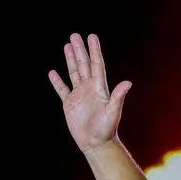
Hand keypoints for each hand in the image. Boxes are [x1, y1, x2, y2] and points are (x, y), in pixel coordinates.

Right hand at [49, 33, 131, 152]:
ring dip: (70, 59)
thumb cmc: (107, 129)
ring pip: (74, 72)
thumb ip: (118, 97)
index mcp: (100, 88)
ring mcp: (79, 95)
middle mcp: (89, 88)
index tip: (91, 37)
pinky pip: (62, 89)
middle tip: (75, 35)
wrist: (96, 143)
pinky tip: (52, 72)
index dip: (94, 50)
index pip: (96, 64)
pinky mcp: (70, 104)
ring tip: (67, 46)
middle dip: (79, 50)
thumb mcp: (113, 112)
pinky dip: (57, 81)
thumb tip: (128, 83)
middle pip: (84, 64)